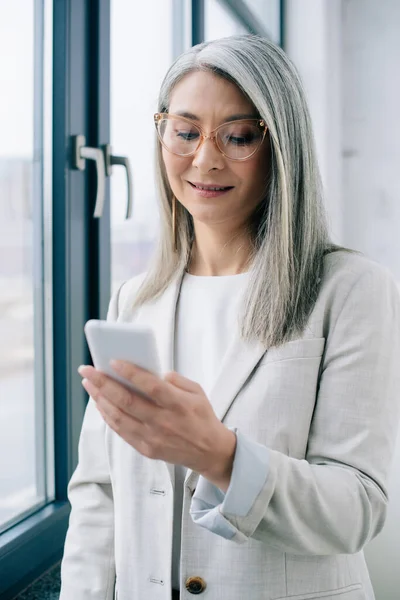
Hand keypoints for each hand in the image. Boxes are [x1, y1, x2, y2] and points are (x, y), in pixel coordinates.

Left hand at [78, 361, 236, 490]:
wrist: (209, 452)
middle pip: (127, 401)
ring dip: (99, 399)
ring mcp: (152, 438)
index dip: (131, 373)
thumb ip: (176, 380)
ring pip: (118, 417)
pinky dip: (107, 416)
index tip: (113, 361)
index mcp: (178, 405)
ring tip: (89, 383)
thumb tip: (153, 373)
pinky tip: (100, 403)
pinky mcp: (146, 449)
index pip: (151, 387)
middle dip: (103, 384)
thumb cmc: (202, 417)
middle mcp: (163, 422)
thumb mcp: (198, 392)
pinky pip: (121, 431)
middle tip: (87, 370)